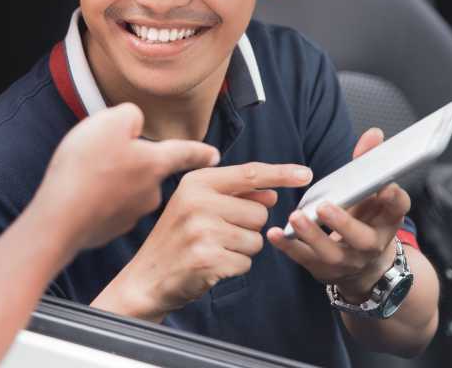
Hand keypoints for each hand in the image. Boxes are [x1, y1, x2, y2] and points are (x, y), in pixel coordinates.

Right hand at [28, 103, 221, 251]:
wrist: (59, 219)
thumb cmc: (85, 168)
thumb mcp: (108, 123)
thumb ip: (129, 116)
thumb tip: (134, 123)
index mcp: (154, 164)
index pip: (186, 154)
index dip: (200, 152)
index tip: (215, 155)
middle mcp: (150, 192)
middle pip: (146, 169)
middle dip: (129, 162)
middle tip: (99, 157)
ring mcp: (131, 214)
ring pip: (125, 188)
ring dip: (111, 181)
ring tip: (84, 177)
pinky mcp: (110, 230)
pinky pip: (107, 208)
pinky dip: (97, 201)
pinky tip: (78, 196)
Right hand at [98, 162, 313, 319]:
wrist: (146, 279)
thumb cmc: (176, 241)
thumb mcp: (196, 207)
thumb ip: (233, 195)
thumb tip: (271, 195)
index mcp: (196, 183)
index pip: (249, 174)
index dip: (281, 174)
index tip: (305, 173)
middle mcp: (198, 202)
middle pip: (260, 213)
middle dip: (248, 228)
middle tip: (218, 235)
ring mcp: (202, 230)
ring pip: (256, 240)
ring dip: (242, 250)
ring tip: (213, 250)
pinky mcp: (208, 258)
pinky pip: (246, 263)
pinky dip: (234, 268)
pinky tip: (211, 266)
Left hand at [267, 128, 411, 301]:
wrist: (364, 267)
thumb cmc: (365, 221)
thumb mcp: (371, 195)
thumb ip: (369, 163)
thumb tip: (373, 134)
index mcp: (386, 222)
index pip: (397, 210)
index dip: (394, 199)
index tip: (386, 188)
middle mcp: (370, 245)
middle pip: (361, 238)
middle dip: (343, 223)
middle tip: (325, 206)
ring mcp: (347, 261)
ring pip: (331, 252)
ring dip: (312, 235)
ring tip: (296, 217)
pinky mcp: (324, 270)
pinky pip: (305, 259)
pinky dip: (288, 247)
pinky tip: (274, 233)